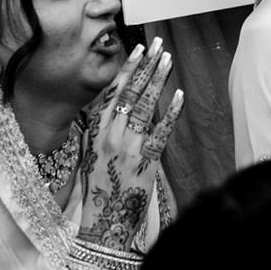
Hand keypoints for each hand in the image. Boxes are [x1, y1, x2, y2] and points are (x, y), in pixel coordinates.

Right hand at [80, 40, 182, 249]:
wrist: (104, 224)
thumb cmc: (99, 190)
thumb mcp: (90, 156)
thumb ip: (100, 131)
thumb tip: (113, 108)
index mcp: (95, 133)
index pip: (113, 93)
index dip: (126, 69)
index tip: (138, 50)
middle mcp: (110, 136)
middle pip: (131, 93)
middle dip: (146, 67)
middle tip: (159, 45)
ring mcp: (128, 148)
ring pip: (146, 107)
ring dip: (159, 81)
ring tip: (168, 60)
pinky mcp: (146, 162)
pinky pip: (161, 132)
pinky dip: (172, 112)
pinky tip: (180, 95)